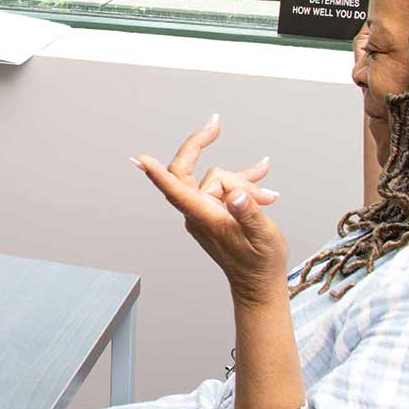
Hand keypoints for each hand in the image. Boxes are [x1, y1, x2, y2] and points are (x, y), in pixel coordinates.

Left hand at [132, 116, 289, 305]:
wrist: (259, 284)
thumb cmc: (260, 263)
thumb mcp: (263, 236)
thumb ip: (249, 213)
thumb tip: (237, 193)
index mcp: (205, 218)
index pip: (176, 190)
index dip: (157, 174)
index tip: (140, 158)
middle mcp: (199, 213)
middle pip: (192, 173)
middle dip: (201, 145)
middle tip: (215, 124)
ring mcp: (204, 212)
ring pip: (219, 180)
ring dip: (245, 183)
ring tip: (269, 198)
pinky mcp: (213, 212)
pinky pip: (224, 189)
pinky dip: (243, 183)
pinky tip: (262, 175)